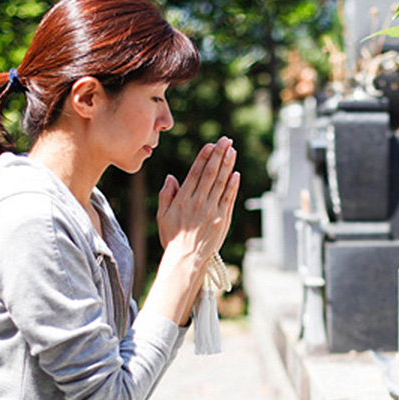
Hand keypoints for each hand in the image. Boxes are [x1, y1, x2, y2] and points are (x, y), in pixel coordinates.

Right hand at [157, 136, 239, 262]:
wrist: (186, 259)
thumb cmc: (173, 237)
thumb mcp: (163, 215)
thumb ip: (167, 195)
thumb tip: (172, 177)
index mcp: (183, 199)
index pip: (195, 173)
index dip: (204, 157)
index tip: (210, 145)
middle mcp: (198, 202)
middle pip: (210, 173)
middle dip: (219, 155)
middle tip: (225, 140)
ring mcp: (212, 210)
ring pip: (221, 183)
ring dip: (227, 165)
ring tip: (232, 150)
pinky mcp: (222, 220)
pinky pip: (229, 199)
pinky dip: (233, 185)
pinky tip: (235, 173)